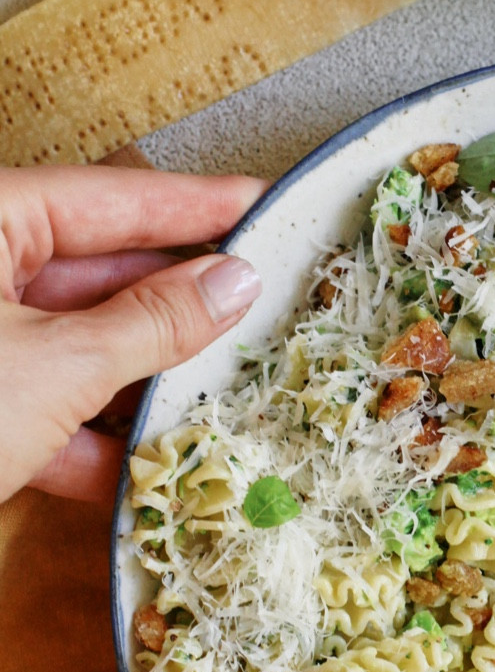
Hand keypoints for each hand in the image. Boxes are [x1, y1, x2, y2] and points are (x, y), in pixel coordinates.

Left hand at [0, 164, 264, 504]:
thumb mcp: (54, 367)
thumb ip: (151, 323)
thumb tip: (232, 282)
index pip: (115, 199)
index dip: (200, 206)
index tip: (271, 205)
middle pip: (101, 274)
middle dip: (182, 307)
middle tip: (272, 313)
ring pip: (78, 350)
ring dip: (147, 386)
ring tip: (231, 397)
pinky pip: (44, 411)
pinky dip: (92, 444)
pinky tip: (151, 473)